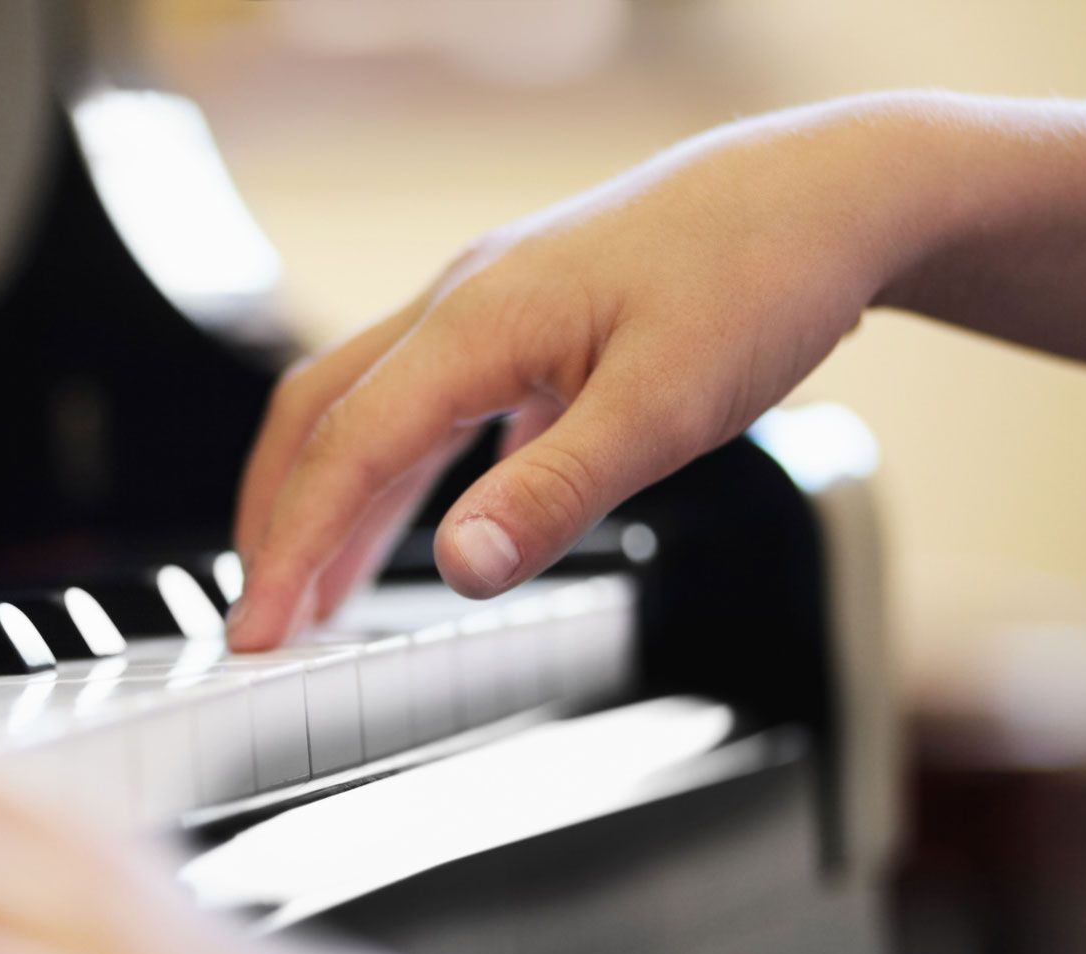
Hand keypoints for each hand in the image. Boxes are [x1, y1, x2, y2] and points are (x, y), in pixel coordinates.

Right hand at [229, 95, 927, 649]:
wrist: (829, 190)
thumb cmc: (758, 277)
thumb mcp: (666, 407)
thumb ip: (556, 492)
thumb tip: (460, 568)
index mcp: (476, 324)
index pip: (346, 448)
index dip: (291, 547)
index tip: (256, 631)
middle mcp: (462, 307)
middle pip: (321, 415)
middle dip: (278, 518)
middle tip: (259, 614)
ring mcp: (491, 307)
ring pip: (370, 407)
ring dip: (332, 498)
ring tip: (314, 589)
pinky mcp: (528, 321)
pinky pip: (429, 402)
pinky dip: (399, 470)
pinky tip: (418, 518)